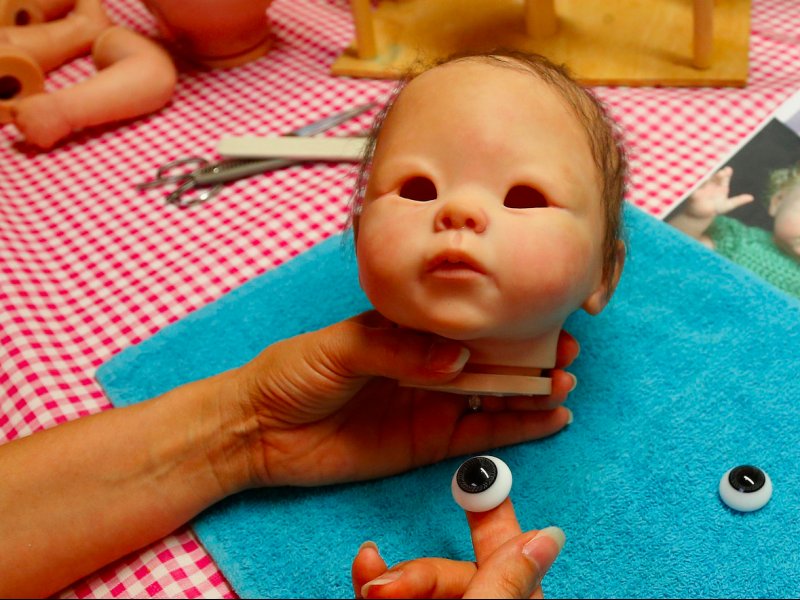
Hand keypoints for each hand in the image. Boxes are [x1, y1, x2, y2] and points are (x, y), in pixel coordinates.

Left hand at [229, 311, 577, 488]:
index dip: (502, 317)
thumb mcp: (342, 347)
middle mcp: (425, 364)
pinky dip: (516, 428)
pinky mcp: (427, 442)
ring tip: (565, 384)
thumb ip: (397, 350)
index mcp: (405, 330)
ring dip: (531, 391)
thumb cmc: (293, 372)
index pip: (464, 319)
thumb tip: (455, 357)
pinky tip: (549, 419)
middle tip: (565, 351)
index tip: (540, 313)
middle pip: (488, 357)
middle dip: (529, 353)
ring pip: (493, 395)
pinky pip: (479, 433)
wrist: (260, 429)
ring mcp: (430, 403)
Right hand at [351, 498, 564, 597]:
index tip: (480, 477)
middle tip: (390, 585)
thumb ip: (504, 583)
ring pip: (415, 586)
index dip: (494, 517)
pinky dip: (374, 585)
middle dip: (416, 573)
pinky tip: (364, 578)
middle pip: (452, 573)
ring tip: (371, 586)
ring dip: (389, 578)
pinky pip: (393, 598)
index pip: (511, 560)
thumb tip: (547, 538)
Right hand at [685, 166, 753, 218]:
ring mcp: (702, 187)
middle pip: (714, 177)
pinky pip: (692, 188)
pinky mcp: (692, 193)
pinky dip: (692, 184)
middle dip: (717, 174)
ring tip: (708, 176)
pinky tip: (693, 182)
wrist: (702, 215)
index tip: (728, 170)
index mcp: (721, 185)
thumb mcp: (728, 205)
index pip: (724, 176)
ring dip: (705, 177)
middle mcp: (711, 183)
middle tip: (721, 172)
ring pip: (703, 180)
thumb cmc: (715, 208)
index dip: (726, 173)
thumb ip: (738, 200)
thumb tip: (751, 198)